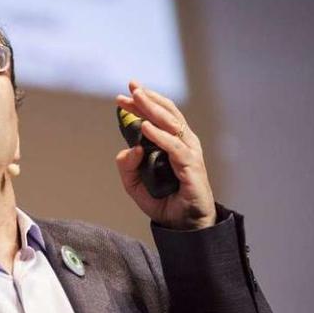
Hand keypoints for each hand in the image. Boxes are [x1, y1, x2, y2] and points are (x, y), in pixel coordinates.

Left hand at [115, 81, 215, 229]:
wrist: (184, 226)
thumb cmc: (164, 201)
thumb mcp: (135, 185)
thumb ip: (127, 167)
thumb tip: (128, 148)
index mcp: (171, 144)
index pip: (157, 117)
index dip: (141, 105)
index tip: (121, 96)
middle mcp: (182, 143)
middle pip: (165, 113)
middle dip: (147, 98)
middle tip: (131, 86)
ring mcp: (189, 153)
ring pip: (171, 124)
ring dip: (153, 109)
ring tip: (137, 98)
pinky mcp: (192, 166)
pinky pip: (174, 147)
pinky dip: (160, 136)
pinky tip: (145, 128)